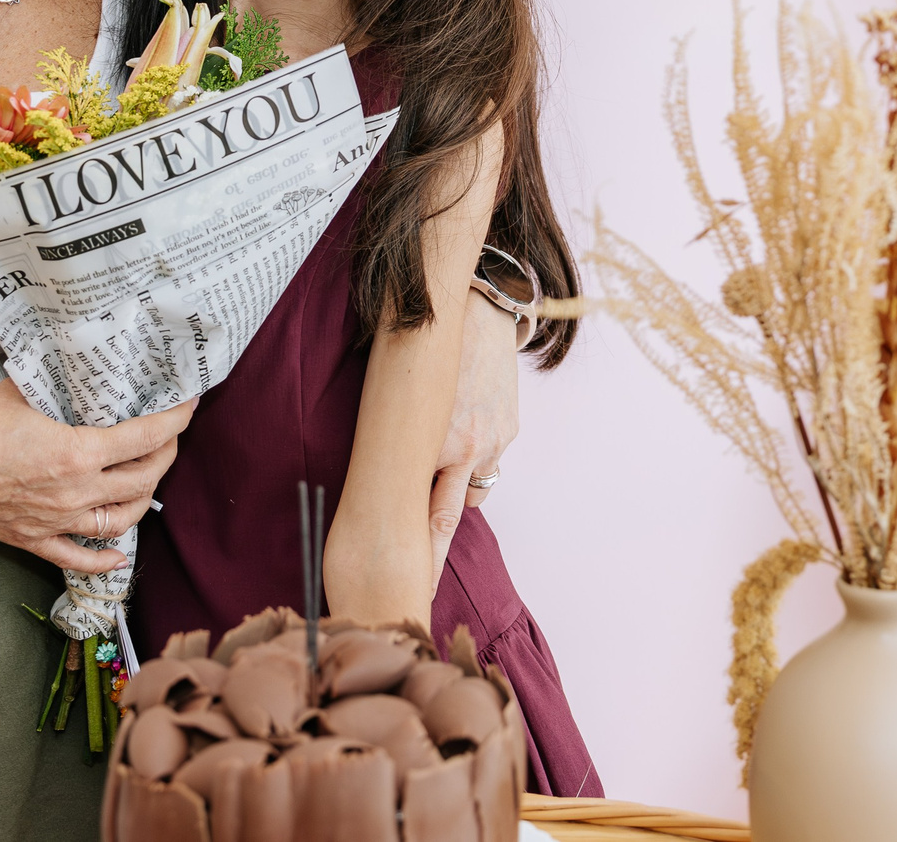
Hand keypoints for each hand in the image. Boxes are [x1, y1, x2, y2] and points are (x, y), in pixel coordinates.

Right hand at [0, 381, 193, 574]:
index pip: (144, 439)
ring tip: (150, 477)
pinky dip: (104, 559)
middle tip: (171, 436)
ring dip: (144, 498)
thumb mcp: (20, 390)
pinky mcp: (33, 539)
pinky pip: (78, 556)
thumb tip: (79, 357)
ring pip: (121, 520)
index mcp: (76, 453)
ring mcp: (55, 521)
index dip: (173, 422)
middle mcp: (74, 492)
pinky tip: (120, 553)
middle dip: (165, 455)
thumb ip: (56, 380)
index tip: (187, 407)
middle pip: (143, 480)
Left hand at [429, 291, 520, 569]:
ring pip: (473, 491)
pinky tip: (466, 438)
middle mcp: (466, 447)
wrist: (480, 314)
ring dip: (457, 493)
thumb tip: (387, 482)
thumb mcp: (405, 397)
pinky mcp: (509, 431)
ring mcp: (493, 441)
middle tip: (420, 582)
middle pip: (448, 518)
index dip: (413, 548)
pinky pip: (489, 463)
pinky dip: (476, 461)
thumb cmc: (429, 353)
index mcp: (433, 441)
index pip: (421, 511)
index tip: (403, 573)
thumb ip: (402, 442)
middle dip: (433, 550)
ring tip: (443, 476)